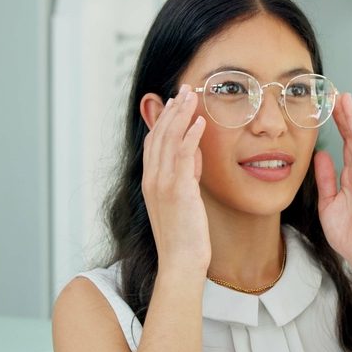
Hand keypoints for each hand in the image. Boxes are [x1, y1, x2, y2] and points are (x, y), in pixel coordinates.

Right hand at [141, 84, 210, 281]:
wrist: (181, 262)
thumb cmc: (185, 236)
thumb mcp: (184, 199)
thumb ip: (187, 175)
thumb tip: (196, 154)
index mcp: (151, 182)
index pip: (154, 142)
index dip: (164, 119)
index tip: (176, 101)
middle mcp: (152, 179)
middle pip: (160, 135)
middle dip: (173, 109)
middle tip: (184, 89)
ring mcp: (162, 184)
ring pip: (169, 140)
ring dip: (181, 115)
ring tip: (192, 96)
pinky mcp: (177, 190)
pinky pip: (183, 155)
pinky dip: (190, 135)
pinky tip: (200, 121)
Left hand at [314, 93, 351, 273]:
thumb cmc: (348, 232)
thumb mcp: (328, 201)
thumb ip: (326, 178)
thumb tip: (320, 155)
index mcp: (349, 176)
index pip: (343, 144)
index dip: (337, 125)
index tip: (329, 106)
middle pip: (351, 137)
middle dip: (344, 115)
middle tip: (336, 93)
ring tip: (346, 99)